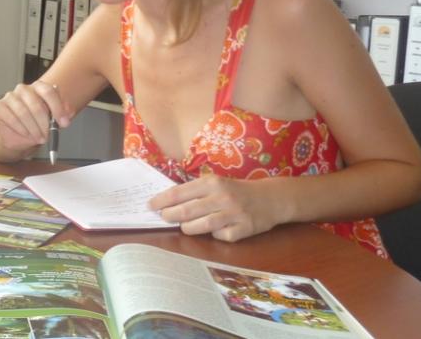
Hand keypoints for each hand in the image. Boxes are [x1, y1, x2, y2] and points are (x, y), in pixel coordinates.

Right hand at [0, 82, 68, 155]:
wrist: (16, 134)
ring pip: (24, 113)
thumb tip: (69, 112)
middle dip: (44, 124)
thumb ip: (62, 114)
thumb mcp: (53, 120)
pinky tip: (26, 134)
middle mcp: (24, 89)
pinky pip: (12, 118)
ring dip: (33, 129)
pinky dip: (21, 129)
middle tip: (48, 135)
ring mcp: (10, 96)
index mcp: (39, 87)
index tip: (64, 123)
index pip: (49, 92)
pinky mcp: (0, 106)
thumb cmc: (35, 123)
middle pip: (37, 105)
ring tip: (38, 138)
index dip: (58, 109)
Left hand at [149, 174, 284, 241]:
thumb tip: (167, 202)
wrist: (271, 198)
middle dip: (170, 216)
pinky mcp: (243, 229)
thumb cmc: (236, 190)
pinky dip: (214, 235)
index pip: (180, 192)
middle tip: (164, 218)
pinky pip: (220, 237)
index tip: (150, 205)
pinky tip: (215, 230)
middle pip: (186, 211)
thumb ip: (196, 190)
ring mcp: (233, 214)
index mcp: (212, 182)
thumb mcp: (217, 183)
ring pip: (200, 227)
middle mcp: (222, 197)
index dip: (162, 200)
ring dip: (188, 228)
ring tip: (184, 226)